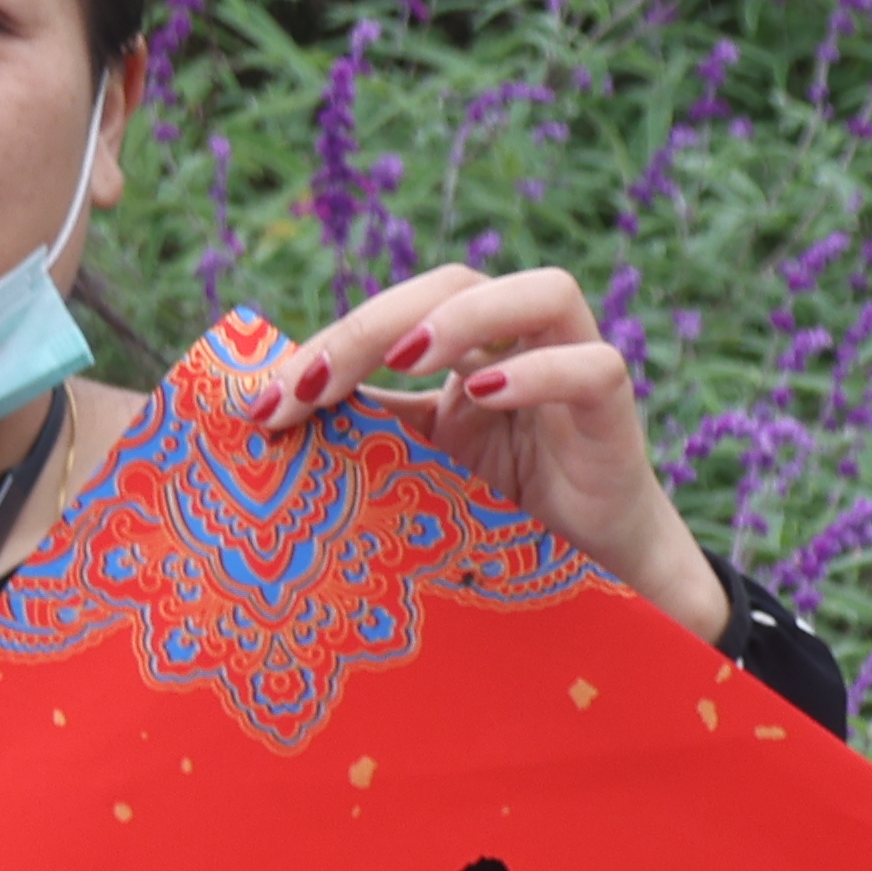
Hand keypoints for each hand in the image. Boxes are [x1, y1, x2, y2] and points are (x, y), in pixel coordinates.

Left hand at [252, 263, 724, 637]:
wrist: (590, 585)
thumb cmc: (497, 520)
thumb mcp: (410, 476)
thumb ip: (358, 439)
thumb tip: (257, 427)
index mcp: (466, 355)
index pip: (397, 312)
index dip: (330, 344)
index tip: (264, 404)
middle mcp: (520, 347)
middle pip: (454, 286)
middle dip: (373, 322)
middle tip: (309, 384)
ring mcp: (575, 374)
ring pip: (545, 293)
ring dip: (464, 317)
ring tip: (402, 359)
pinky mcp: (615, 420)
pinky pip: (596, 368)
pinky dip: (542, 371)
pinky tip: (483, 395)